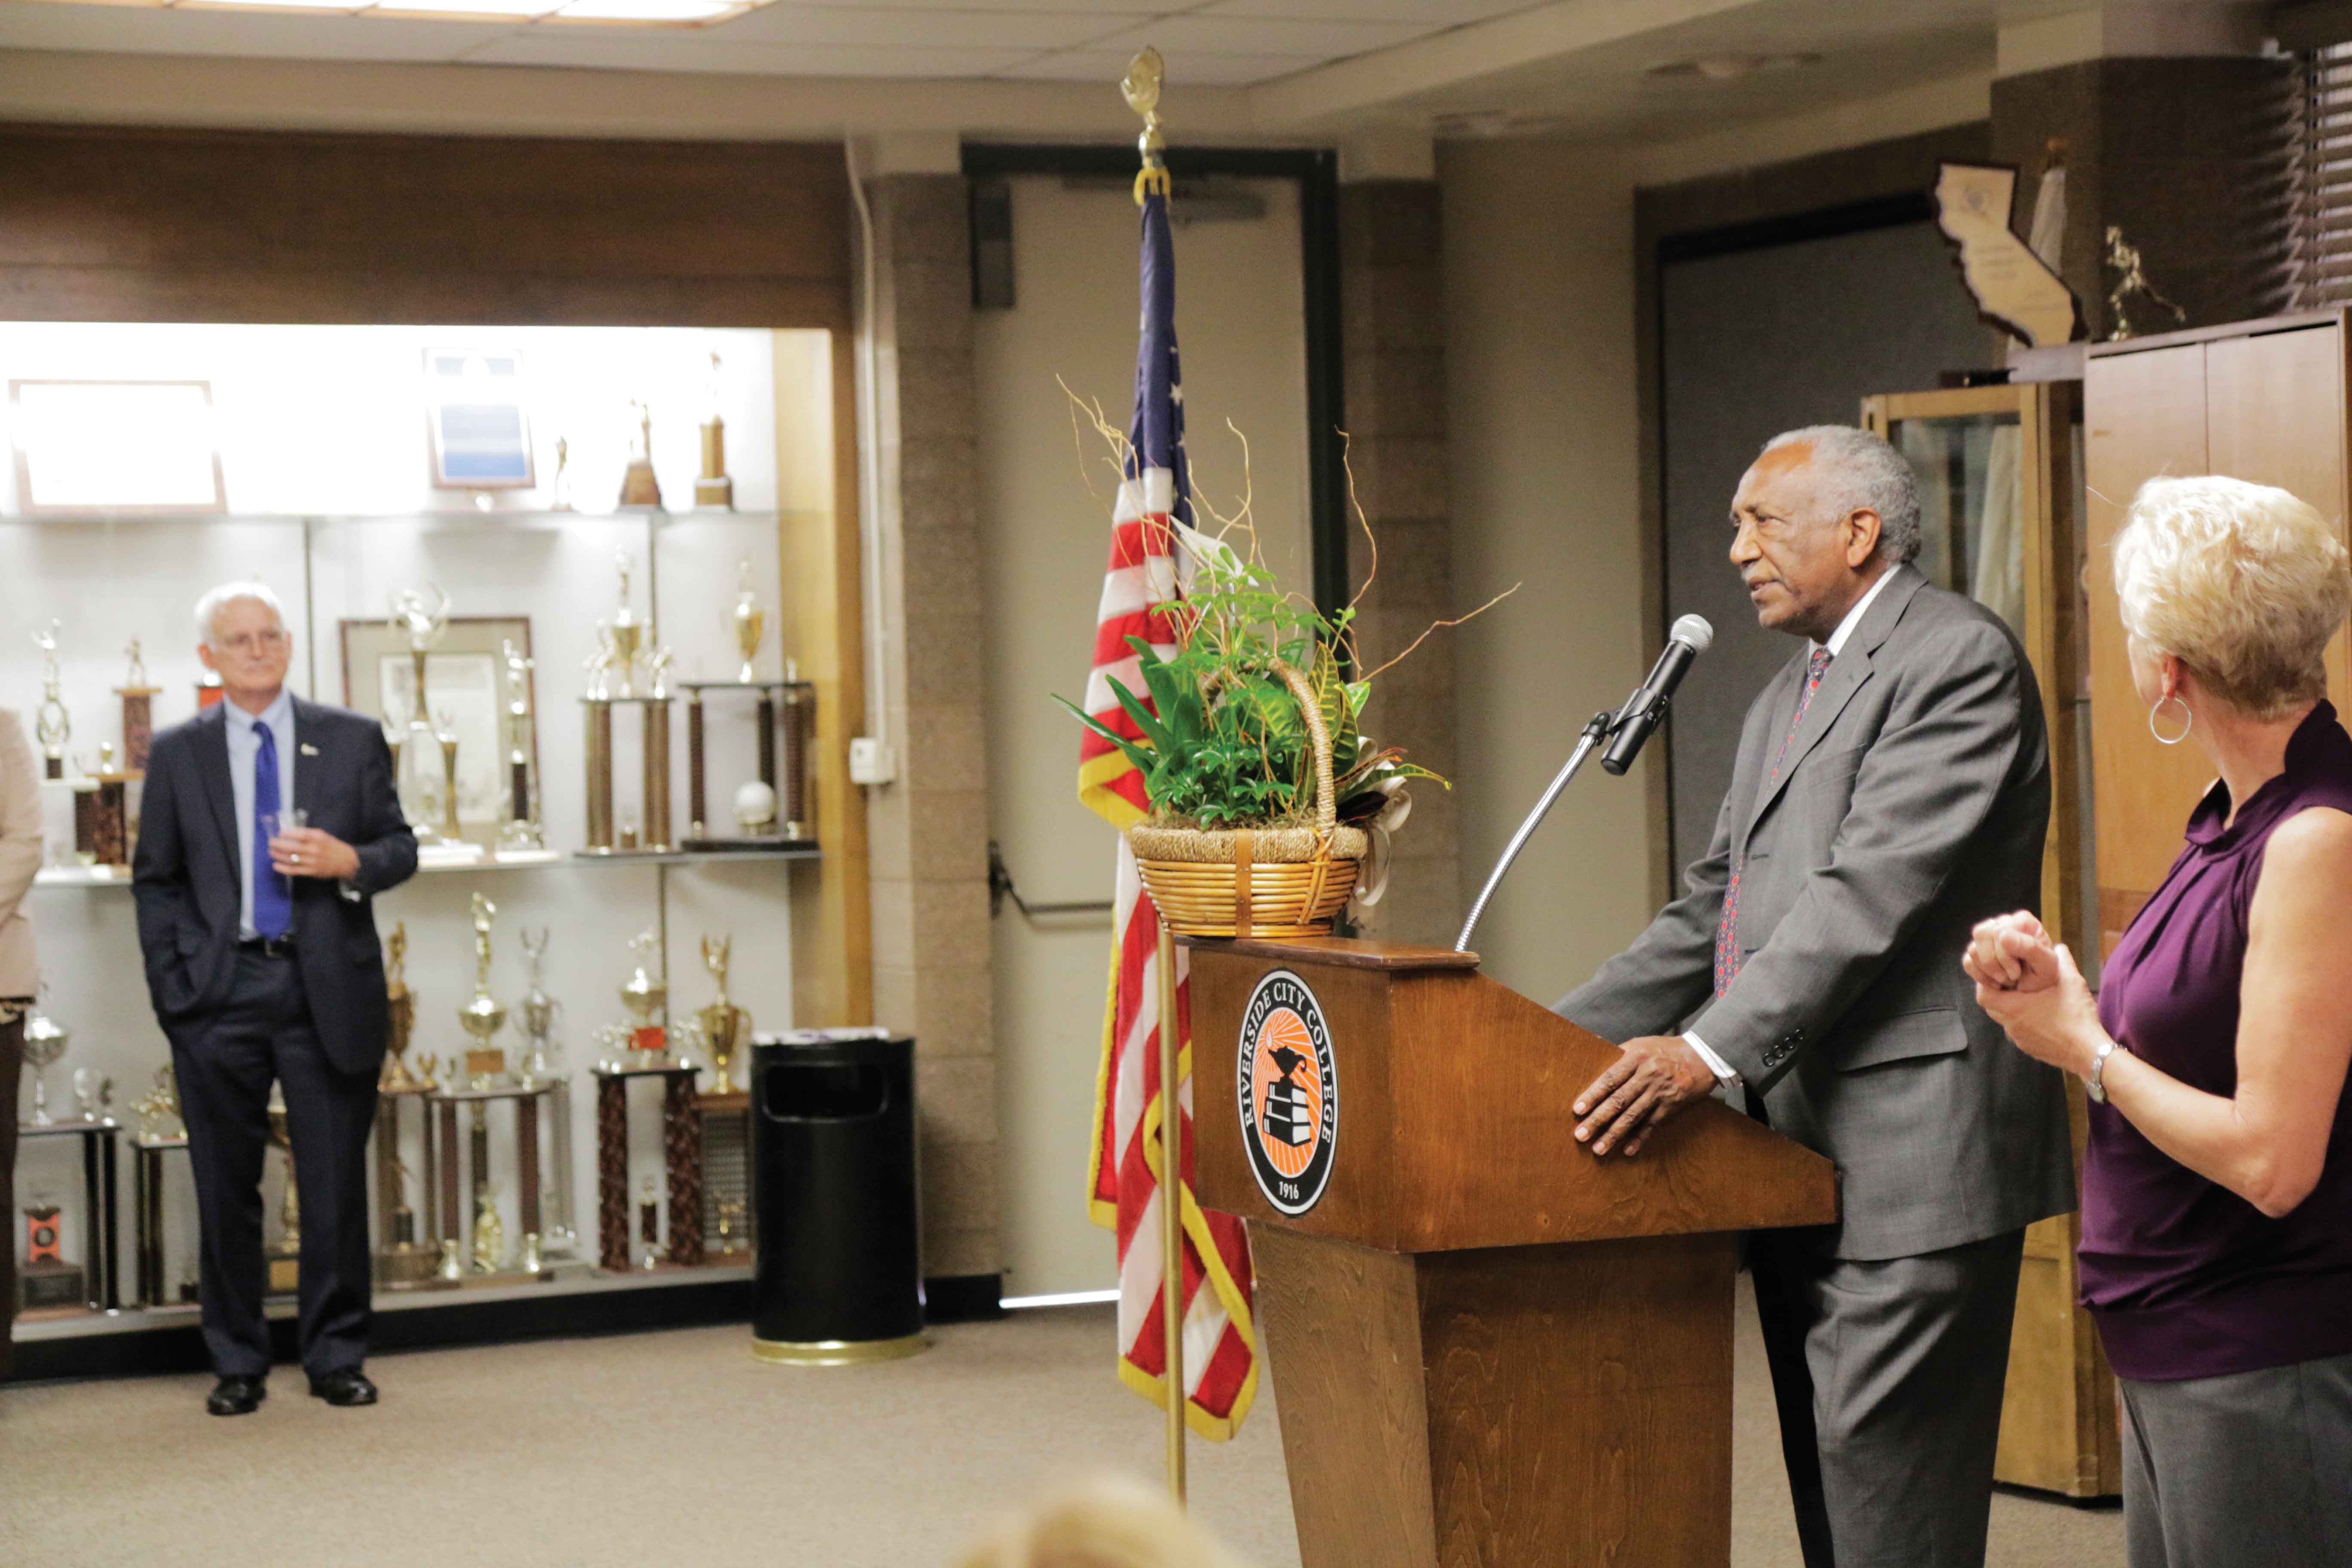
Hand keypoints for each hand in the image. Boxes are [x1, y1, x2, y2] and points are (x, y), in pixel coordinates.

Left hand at [270, 826, 358, 880]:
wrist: (346, 861)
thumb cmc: (332, 846)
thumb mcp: (323, 836)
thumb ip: (307, 834)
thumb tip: (288, 833)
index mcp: (318, 838)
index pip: (300, 834)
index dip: (287, 834)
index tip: (280, 834)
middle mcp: (315, 849)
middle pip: (292, 847)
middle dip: (278, 845)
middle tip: (271, 843)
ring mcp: (313, 861)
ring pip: (290, 859)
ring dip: (278, 855)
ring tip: (271, 852)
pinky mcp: (311, 871)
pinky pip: (294, 870)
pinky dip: (283, 868)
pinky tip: (276, 865)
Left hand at [1572, 1035, 1717, 1157]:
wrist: (1702, 1056)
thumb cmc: (1665, 1049)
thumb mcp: (1640, 1043)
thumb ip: (1617, 1052)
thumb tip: (1592, 1048)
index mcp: (1636, 1057)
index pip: (1610, 1078)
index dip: (1593, 1094)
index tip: (1577, 1109)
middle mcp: (1647, 1075)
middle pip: (1618, 1100)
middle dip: (1598, 1119)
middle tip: (1581, 1135)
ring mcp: (1660, 1092)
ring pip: (1633, 1116)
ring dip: (1614, 1134)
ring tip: (1598, 1149)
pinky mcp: (1671, 1106)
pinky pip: (1652, 1125)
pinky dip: (1640, 1139)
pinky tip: (1627, 1151)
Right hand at [1963, 911, 2056, 991]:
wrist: (2036, 991)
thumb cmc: (2044, 975)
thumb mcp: (2046, 965)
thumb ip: (2030, 948)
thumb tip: (2002, 935)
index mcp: (2023, 921)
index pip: (1999, 931)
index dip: (2004, 956)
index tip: (2017, 972)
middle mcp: (2003, 923)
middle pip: (1981, 934)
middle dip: (1994, 963)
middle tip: (2011, 977)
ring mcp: (1988, 937)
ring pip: (1972, 949)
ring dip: (1988, 971)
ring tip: (2005, 980)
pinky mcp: (1977, 951)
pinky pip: (1967, 961)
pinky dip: (1980, 976)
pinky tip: (1995, 982)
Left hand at [1968, 937, 2102, 1076]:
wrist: (2089, 1052)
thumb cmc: (2076, 1016)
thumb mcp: (2071, 982)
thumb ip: (2063, 961)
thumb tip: (2059, 947)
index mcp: (2013, 1009)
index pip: (1984, 995)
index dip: (1987, 983)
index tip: (2000, 974)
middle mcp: (2011, 1026)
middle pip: (1993, 1008)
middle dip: (2000, 994)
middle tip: (2014, 982)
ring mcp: (2020, 1040)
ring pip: (2007, 1021)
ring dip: (2014, 1008)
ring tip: (2030, 997)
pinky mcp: (2031, 1049)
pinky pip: (2020, 1032)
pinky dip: (2026, 1022)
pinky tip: (2043, 1015)